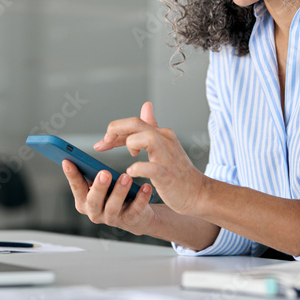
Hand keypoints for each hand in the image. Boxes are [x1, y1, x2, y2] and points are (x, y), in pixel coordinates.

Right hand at [62, 161, 156, 236]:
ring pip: (113, 207)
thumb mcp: (100, 184)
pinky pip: (134, 210)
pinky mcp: (129, 220)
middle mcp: (95, 212)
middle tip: (104, 172)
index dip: (71, 175)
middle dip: (98, 187)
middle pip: (93, 201)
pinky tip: (145, 187)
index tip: (67, 161)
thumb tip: (82, 157)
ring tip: (126, 177)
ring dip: (119, 192)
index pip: (76, 187)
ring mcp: (111, 219)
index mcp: (84, 201)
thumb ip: (91, 174)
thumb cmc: (113, 195)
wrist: (135, 216)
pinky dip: (140, 199)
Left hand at [96, 101, 206, 215]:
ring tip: (129, 156)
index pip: (133, 123)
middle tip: (104, 145)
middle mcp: (165, 140)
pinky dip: (138, 169)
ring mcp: (167, 157)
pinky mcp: (168, 175)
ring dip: (131, 144)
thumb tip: (146, 105)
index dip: (114, 131)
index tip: (102, 143)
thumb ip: (152, 126)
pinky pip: (151, 168)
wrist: (198, 193)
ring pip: (147, 138)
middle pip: (136, 123)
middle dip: (115, 130)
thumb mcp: (164, 145)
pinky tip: (131, 173)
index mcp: (161, 134)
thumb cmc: (178, 171)